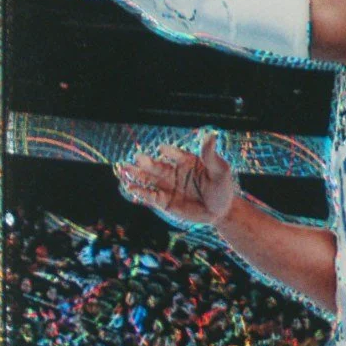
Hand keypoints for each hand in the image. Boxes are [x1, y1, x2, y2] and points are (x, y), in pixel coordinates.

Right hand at [116, 134, 236, 231]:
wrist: (220, 212)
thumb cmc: (222, 189)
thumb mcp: (220, 171)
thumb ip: (210, 155)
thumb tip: (211, 134)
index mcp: (186, 161)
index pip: (175, 155)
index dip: (169, 152)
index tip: (163, 150)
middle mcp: (174, 172)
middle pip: (157, 167)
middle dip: (147, 163)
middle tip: (137, 158)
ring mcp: (168, 186)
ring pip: (149, 179)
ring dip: (137, 175)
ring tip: (124, 169)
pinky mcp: (165, 202)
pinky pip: (150, 196)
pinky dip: (140, 192)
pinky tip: (130, 187)